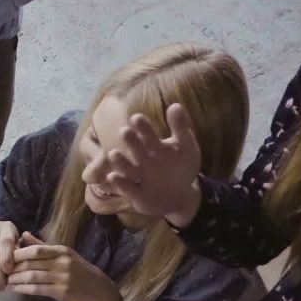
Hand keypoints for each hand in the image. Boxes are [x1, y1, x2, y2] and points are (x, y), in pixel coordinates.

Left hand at [7, 238, 121, 300]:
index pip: (35, 250)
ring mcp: (62, 278)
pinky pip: (37, 289)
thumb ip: (42, 245)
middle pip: (31, 263)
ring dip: (15, 279)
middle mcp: (62, 263)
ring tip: (5, 280)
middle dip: (13, 267)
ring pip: (32, 277)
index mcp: (61, 251)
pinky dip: (23, 289)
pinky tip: (14, 289)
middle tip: (1, 270)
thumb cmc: (77, 270)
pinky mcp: (61, 292)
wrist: (97, 289)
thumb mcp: (63, 254)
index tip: (5, 257)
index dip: (18, 253)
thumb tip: (23, 234)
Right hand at [101, 103, 203, 226]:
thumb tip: (175, 105)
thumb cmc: (180, 167)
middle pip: (134, 148)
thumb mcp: (186, 147)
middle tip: (125, 132)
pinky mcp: (134, 193)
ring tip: (114, 154)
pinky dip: (120, 183)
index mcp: (153, 144)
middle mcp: (141, 158)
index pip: (146, 132)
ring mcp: (137, 176)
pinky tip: (114, 176)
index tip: (136, 118)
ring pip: (126, 167)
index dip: (141, 126)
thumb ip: (181, 127)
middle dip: (130, 141)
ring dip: (119, 161)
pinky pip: (126, 188)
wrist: (176, 195)